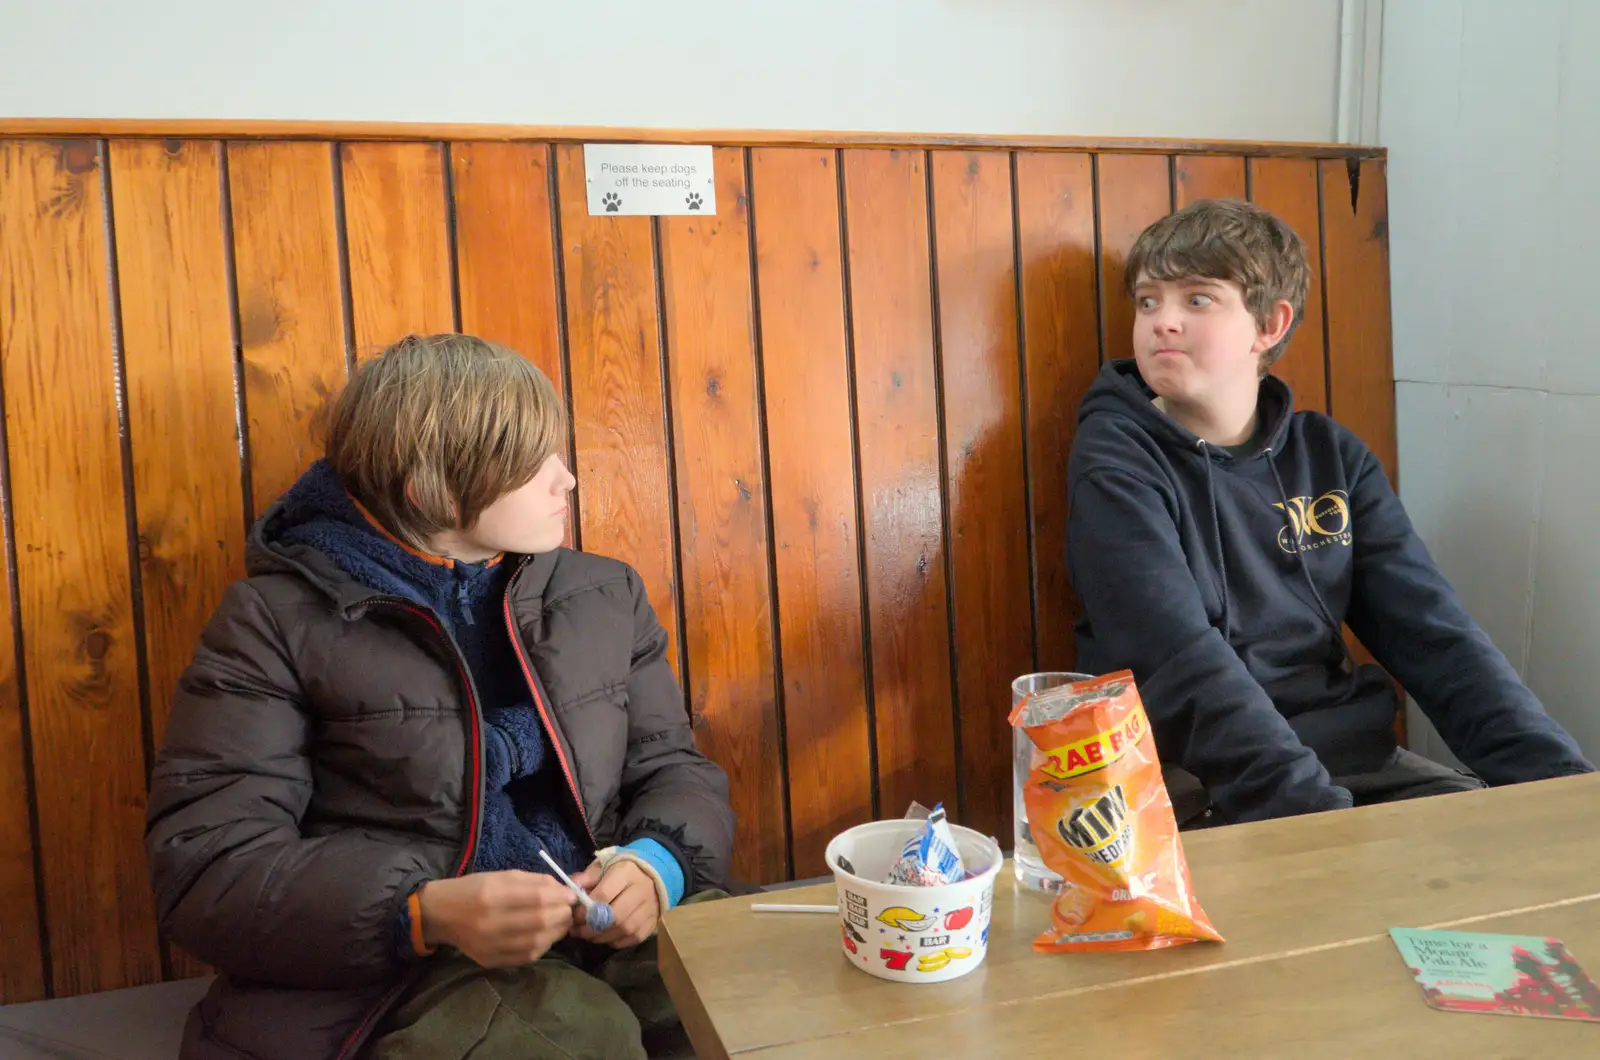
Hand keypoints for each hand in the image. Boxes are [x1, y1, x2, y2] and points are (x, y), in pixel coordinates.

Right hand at [417, 871, 576, 967]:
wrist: (441, 914)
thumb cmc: (473, 889)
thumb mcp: (501, 876)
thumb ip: (533, 882)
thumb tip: (564, 890)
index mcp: (491, 895)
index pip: (536, 898)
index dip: (560, 898)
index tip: (572, 896)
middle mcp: (489, 922)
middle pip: (539, 922)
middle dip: (562, 915)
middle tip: (569, 910)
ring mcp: (489, 945)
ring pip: (536, 942)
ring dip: (556, 932)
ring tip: (560, 922)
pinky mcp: (490, 961)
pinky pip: (527, 956)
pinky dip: (543, 945)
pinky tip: (546, 935)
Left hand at [569, 859, 659, 947]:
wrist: (653, 874)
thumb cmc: (622, 870)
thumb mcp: (604, 866)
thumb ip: (587, 878)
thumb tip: (570, 891)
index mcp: (626, 873)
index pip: (604, 895)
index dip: (586, 909)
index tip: (574, 916)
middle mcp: (641, 890)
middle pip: (615, 916)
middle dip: (592, 927)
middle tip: (578, 931)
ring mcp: (649, 907)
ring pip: (625, 929)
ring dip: (602, 937)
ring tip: (588, 936)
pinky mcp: (653, 921)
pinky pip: (635, 937)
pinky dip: (618, 941)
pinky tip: (606, 937)